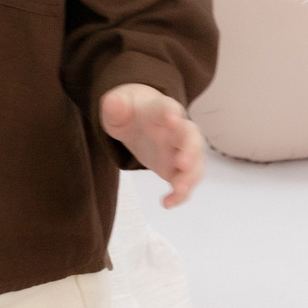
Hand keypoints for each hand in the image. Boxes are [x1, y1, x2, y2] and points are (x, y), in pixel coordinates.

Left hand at [100, 83, 204, 207]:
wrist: (139, 122)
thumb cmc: (130, 113)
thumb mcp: (117, 108)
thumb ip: (115, 106)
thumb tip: (112, 103)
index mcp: (160, 111)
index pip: (167, 108)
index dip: (170, 113)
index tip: (173, 118)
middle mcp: (177, 130)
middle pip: (191, 137)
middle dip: (190, 149)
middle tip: (183, 162)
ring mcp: (180, 150)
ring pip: (195, 162)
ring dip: (190, 177)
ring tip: (179, 189)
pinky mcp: (178, 169)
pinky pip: (185, 182)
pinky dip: (180, 194)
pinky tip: (166, 203)